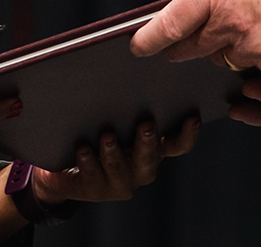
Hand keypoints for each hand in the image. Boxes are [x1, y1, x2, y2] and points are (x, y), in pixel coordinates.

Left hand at [32, 116, 199, 203]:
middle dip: (148, 141)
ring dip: (114, 151)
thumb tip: (130, 70)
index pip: (177, 145)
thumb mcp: (117, 119)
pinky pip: (93, 174)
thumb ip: (128, 106)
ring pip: (120, 167)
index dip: (188, 134)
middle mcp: (141, 168)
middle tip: (146, 124)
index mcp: (153, 149)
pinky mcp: (97, 190)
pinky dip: (89, 160)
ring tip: (107, 136)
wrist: (68, 168)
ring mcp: (120, 182)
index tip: (192, 117)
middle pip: (150, 157)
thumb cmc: (98, 134)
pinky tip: (83, 148)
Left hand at [130, 0, 260, 77]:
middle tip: (183, 44)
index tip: (139, 48)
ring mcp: (256, 47)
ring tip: (259, 19)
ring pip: (228, 57)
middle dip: (185, 47)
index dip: (151, 39)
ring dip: (231, 47)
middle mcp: (231, 21)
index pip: (171, 23)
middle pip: (193, 48)